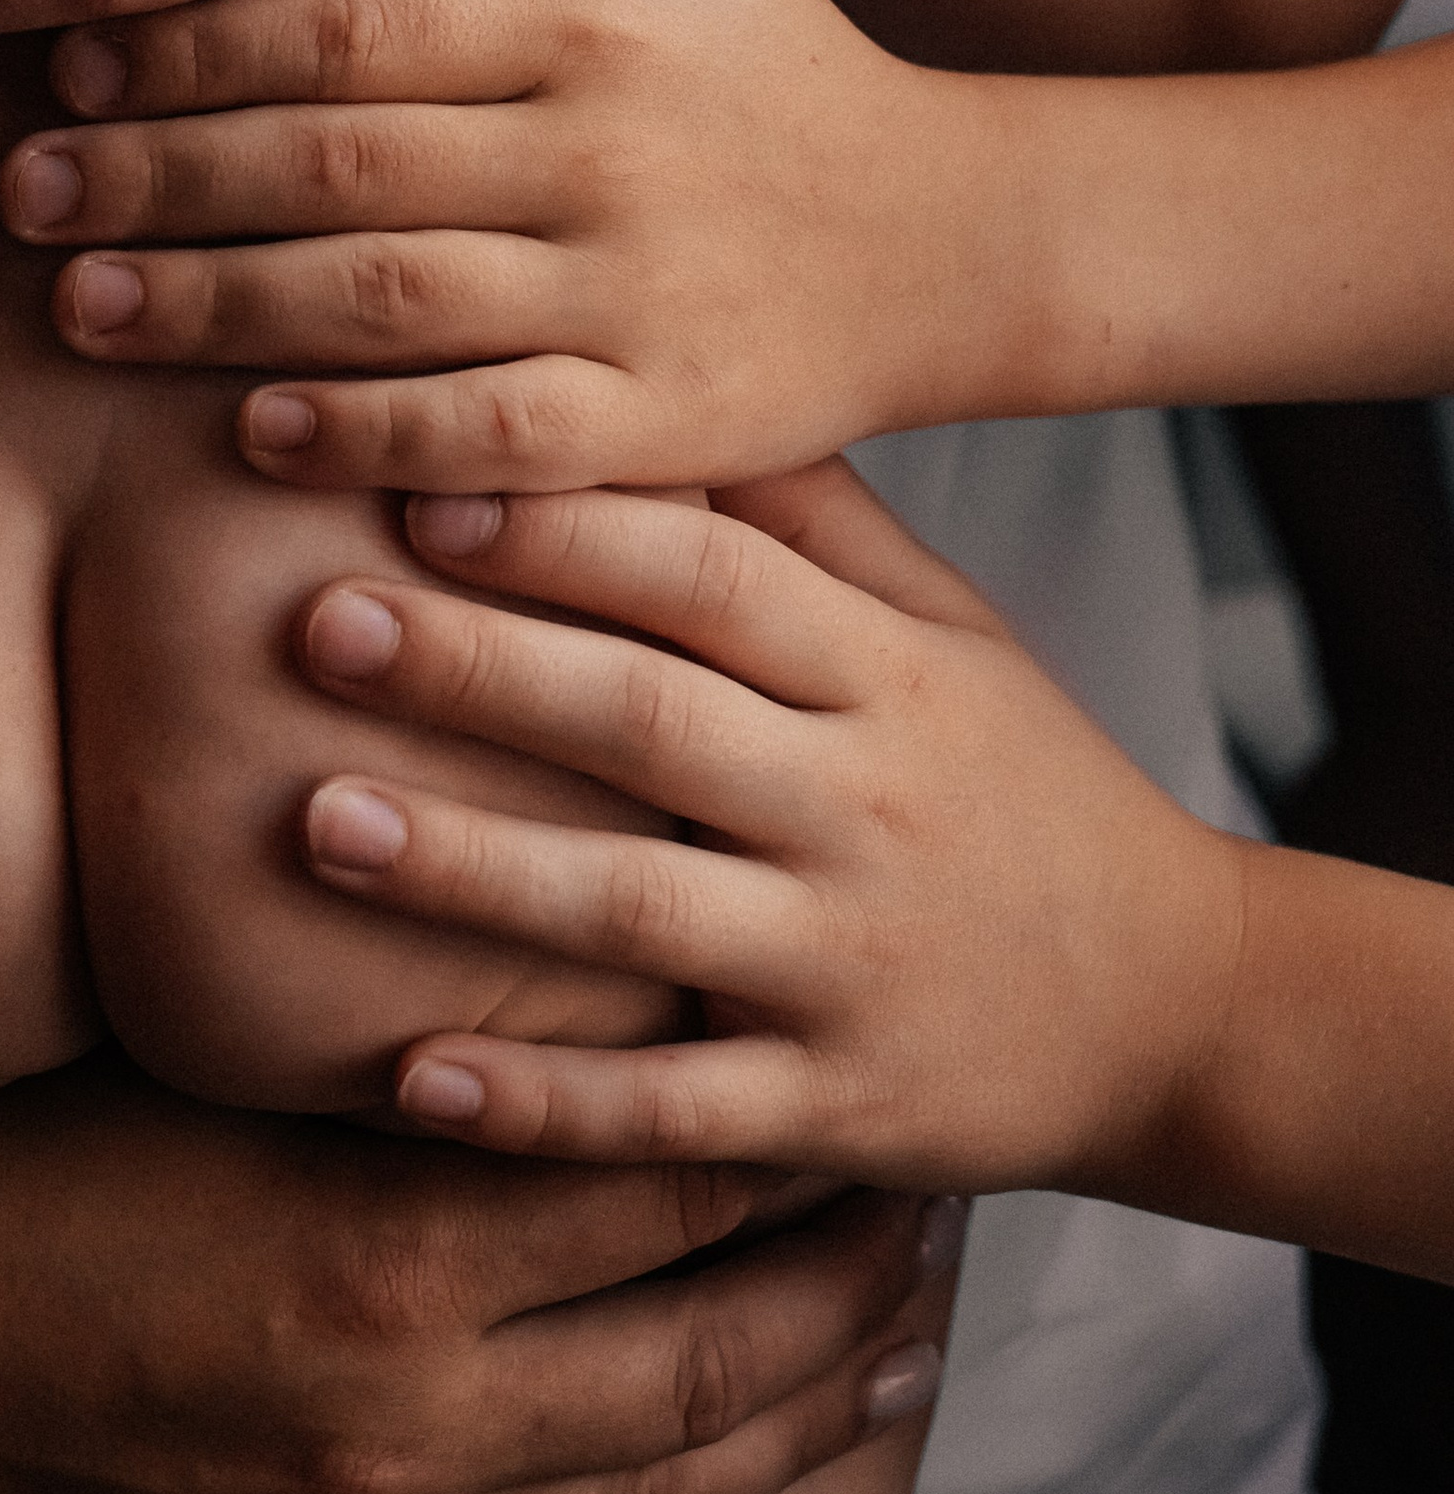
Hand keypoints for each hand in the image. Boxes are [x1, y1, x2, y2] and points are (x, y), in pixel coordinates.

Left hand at [2, 0, 1010, 484]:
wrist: (958, 243)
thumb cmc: (781, 75)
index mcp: (588, 22)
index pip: (351, 22)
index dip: (193, 38)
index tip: (64, 55)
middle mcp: (603, 152)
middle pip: (336, 160)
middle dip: (158, 174)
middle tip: (18, 193)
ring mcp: (634, 296)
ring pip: (386, 301)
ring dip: (215, 306)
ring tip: (74, 309)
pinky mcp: (665, 423)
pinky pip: (490, 433)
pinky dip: (367, 434)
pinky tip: (251, 435)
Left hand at [286, 463, 1245, 1200]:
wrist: (1185, 1009)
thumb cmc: (1020, 783)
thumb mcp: (953, 630)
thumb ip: (814, 519)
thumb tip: (655, 380)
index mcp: (885, 674)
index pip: (710, 576)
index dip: (563, 529)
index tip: (411, 487)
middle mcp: (864, 810)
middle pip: (649, 722)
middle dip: (476, 671)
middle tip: (312, 623)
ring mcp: (848, 968)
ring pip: (634, 915)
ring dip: (465, 871)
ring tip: (309, 825)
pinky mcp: (836, 1112)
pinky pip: (668, 1114)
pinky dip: (540, 1104)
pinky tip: (408, 1076)